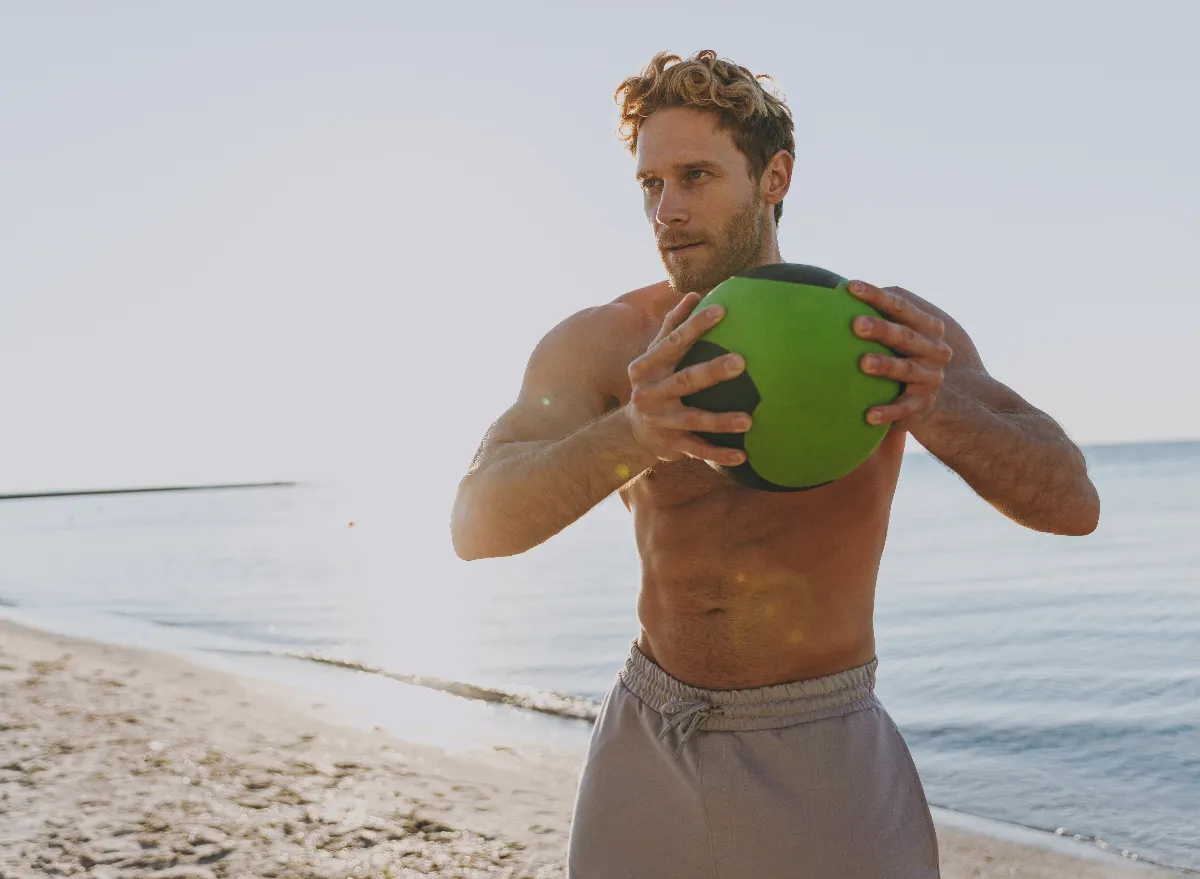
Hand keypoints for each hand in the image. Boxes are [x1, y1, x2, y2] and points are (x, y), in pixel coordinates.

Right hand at [625, 292, 752, 466]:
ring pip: (694, 419)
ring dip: (721, 421)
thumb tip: (694, 294)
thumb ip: (672, 326)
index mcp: (646, 367)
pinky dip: (720, 455)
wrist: (631, 431)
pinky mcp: (671, 445)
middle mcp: (650, 393)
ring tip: (749, 420)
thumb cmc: (653, 382)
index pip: (673, 342)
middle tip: (741, 361)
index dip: (696, 326)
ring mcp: (661, 421)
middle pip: (685, 380)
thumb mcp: (654, 355)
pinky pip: (699, 451)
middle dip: (713, 371)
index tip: (722, 310)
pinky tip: (743, 456)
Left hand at [848, 281, 953, 431]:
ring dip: (885, 366)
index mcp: (928, 327)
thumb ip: (880, 313)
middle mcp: (934, 350)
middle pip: (906, 336)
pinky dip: (887, 412)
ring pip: (906, 370)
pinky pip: (904, 409)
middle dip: (881, 329)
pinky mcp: (922, 405)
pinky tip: (868, 415)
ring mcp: (930, 378)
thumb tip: (841, 289)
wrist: (926, 397)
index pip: (901, 307)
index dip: (877, 296)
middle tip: (856, 324)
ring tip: (863, 363)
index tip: (851, 287)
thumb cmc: (900, 354)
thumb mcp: (898, 333)